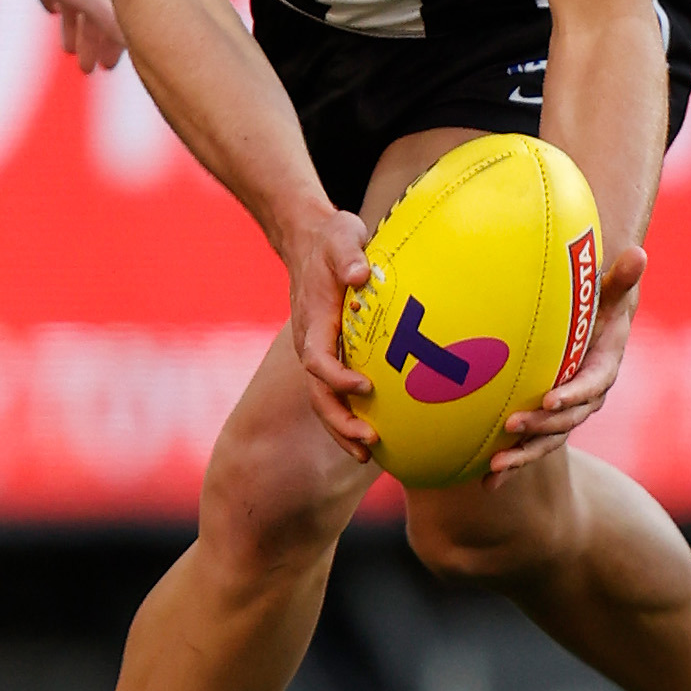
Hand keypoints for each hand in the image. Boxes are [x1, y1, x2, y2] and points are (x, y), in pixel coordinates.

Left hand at [0, 0, 124, 71]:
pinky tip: (51, 11)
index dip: (116, 40)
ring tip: (68, 50)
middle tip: (88, 67)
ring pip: (76, 0)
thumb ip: (105, 16)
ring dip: (75, 27)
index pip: (119, 11)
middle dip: (93, 40)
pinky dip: (56, 3)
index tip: (109, 65)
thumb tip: (131, 41)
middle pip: (97, 8)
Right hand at [282, 207, 377, 456]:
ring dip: (343, 428)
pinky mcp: (333, 354)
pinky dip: (351, 414)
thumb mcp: (341, 236)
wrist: (311, 241)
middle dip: (339, 422)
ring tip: (369, 454)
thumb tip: (360, 275)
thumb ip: (348, 255)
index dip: (337, 377)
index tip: (365, 386)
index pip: (317, 359)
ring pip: (325, 400)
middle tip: (369, 443)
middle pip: (318, 394)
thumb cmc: (331, 239)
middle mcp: (312, 343)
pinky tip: (378, 433)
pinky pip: (337, 391)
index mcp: (314, 321)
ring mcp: (320, 352)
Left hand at [488, 245, 645, 478]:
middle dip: (540, 427)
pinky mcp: (545, 423)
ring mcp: (564, 415)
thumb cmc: (600, 308)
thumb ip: (620, 279)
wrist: (594, 332)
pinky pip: (530, 448)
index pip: (590, 386)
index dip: (572, 394)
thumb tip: (639, 253)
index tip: (550, 398)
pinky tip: (485, 483)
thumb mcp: (611, 293)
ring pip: (546, 441)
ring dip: (522, 455)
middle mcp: (585, 399)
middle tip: (511, 426)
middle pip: (565, 420)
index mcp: (601, 370)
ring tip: (495, 466)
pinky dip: (511, 467)